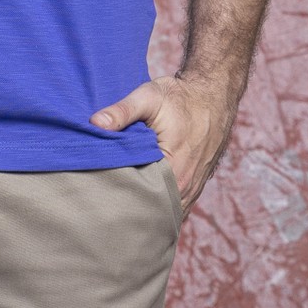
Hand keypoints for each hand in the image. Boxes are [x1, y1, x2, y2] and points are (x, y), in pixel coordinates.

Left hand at [90, 72, 239, 213]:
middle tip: (102, 203)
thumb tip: (95, 122)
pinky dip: (158, 207)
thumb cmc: (180, 97)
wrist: (212, 96)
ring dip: (144, 210)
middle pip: (151, 210)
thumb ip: (122, 111)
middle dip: (128, 209)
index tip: (97, 192)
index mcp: (173, 167)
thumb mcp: (148, 97)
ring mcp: (192, 189)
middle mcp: (185, 185)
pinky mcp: (194, 187)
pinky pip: (174, 207)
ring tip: (118, 205)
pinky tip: (140, 202)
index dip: (117, 196)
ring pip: (164, 212)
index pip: (139, 196)